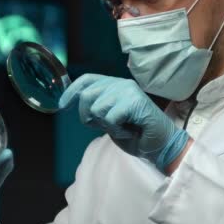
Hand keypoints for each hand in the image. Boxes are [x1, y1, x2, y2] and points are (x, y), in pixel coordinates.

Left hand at [59, 74, 188, 172]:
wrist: (161, 144)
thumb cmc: (135, 133)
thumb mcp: (109, 118)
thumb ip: (96, 108)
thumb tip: (72, 103)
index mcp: (114, 84)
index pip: (87, 79)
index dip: (71, 91)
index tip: (62, 106)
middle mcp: (121, 83)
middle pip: (86, 96)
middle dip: (88, 117)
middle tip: (106, 126)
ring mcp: (128, 90)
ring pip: (96, 109)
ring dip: (106, 126)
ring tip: (123, 127)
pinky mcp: (134, 101)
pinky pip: (110, 118)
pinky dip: (117, 130)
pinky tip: (130, 130)